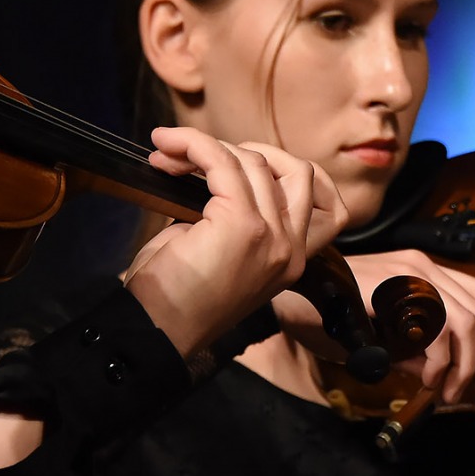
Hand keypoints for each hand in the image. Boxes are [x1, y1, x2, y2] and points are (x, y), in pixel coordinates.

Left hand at [124, 129, 349, 357]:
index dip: (283, 168)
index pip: (320, 198)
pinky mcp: (242, 225)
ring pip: (254, 161)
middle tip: (199, 156)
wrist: (155, 331)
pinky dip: (193, 144)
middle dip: (250, 150)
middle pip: (296, 170)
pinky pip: (221, 162)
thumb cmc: (176, 296)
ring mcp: (271, 236)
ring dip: (206, 147)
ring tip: (167, 155)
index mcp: (291, 259)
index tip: (235, 163)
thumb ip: (238, 215)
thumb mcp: (222, 253)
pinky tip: (167, 145)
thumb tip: (219, 169)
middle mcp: (290, 248)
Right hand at [272, 249, 474, 406]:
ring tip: (448, 393)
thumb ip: (416, 349)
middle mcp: (424, 267)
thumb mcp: (383, 336)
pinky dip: (440, 360)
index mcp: (425, 273)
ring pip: (468, 322)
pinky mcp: (395, 286)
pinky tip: (426, 378)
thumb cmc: (328, 314)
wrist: (287, 295)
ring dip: (466, 366)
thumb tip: (451, 375)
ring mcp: (410, 272)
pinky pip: (437, 327)